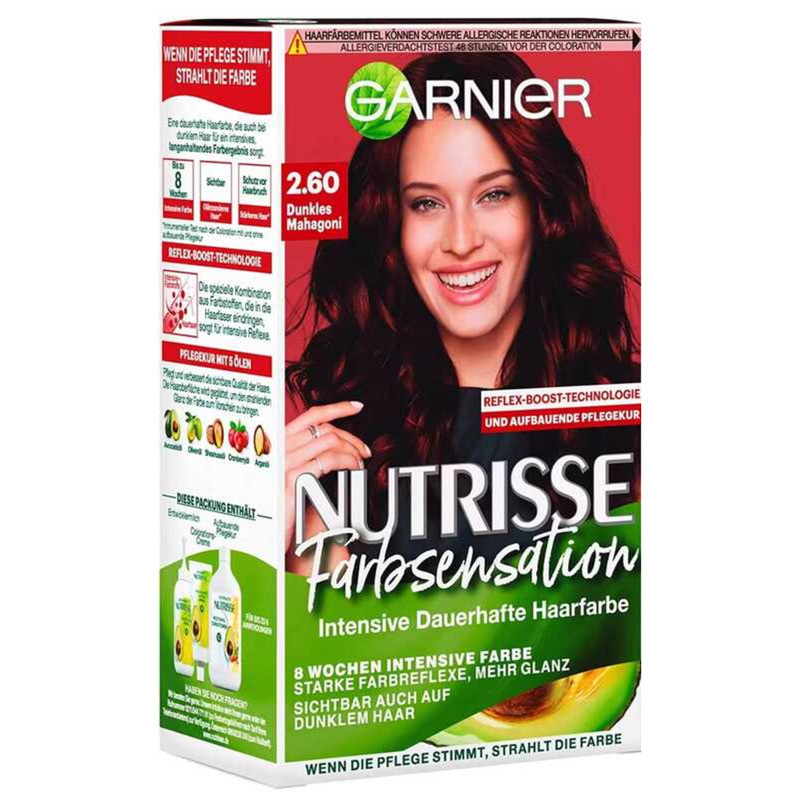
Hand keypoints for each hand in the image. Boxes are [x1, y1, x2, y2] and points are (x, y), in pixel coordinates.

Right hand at [284, 400, 370, 553]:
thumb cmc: (277, 509)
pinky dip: (348, 460)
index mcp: (277, 444)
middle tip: (365, 450)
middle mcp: (279, 449)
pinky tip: (353, 470)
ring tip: (360, 463)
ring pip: (329, 440)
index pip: (309, 415)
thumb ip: (305, 459)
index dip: (336, 408)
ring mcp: (284, 462)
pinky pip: (329, 459)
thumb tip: (334, 447)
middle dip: (351, 436)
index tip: (357, 407)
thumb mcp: (288, 478)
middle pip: (324, 428)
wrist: (260, 536)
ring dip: (352, 449)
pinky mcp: (293, 479)